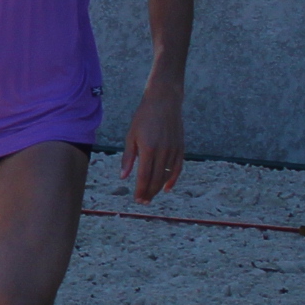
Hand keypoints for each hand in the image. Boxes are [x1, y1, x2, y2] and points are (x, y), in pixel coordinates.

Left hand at [121, 84, 184, 201]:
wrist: (164, 102)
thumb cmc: (143, 118)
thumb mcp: (131, 136)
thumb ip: (128, 158)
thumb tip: (124, 177)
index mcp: (148, 149)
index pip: (144, 176)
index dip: (141, 189)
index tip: (137, 199)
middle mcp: (163, 151)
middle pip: (156, 179)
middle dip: (149, 192)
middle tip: (143, 201)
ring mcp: (174, 150)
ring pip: (167, 175)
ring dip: (159, 188)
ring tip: (151, 196)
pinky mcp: (181, 148)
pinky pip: (178, 168)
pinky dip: (173, 179)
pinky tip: (167, 188)